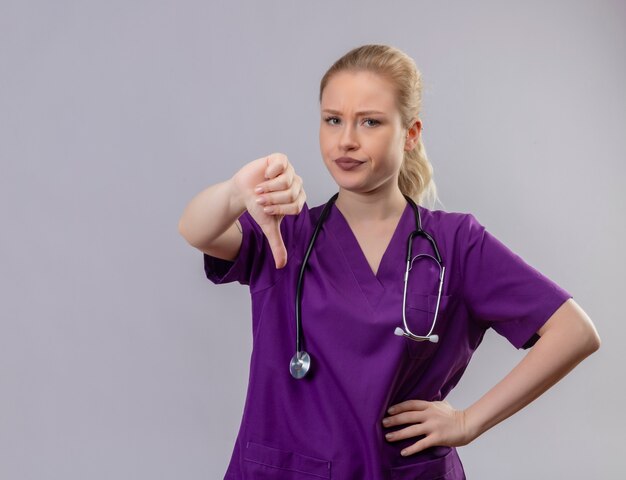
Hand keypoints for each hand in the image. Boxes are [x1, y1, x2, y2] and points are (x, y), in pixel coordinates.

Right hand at [232, 153, 305, 268]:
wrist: (242, 191)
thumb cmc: (257, 207)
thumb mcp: (268, 227)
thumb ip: (277, 244)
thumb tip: (281, 266)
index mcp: (298, 198)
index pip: (296, 206)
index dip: (279, 209)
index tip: (266, 209)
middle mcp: (297, 183)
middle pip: (290, 193)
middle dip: (272, 199)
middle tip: (260, 199)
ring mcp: (289, 170)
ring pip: (286, 180)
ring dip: (268, 187)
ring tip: (259, 189)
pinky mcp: (279, 160)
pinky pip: (282, 163)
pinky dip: (271, 171)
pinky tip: (265, 174)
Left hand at [382, 400, 473, 455]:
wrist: (468, 425)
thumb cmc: (454, 415)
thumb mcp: (442, 405)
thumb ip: (431, 403)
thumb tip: (424, 401)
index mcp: (429, 406)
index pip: (410, 404)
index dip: (398, 407)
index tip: (388, 410)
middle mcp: (429, 415)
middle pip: (408, 416)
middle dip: (394, 420)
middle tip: (383, 423)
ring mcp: (433, 426)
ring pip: (412, 430)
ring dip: (398, 434)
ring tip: (388, 437)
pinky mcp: (437, 438)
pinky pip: (421, 444)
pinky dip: (411, 449)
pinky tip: (403, 452)